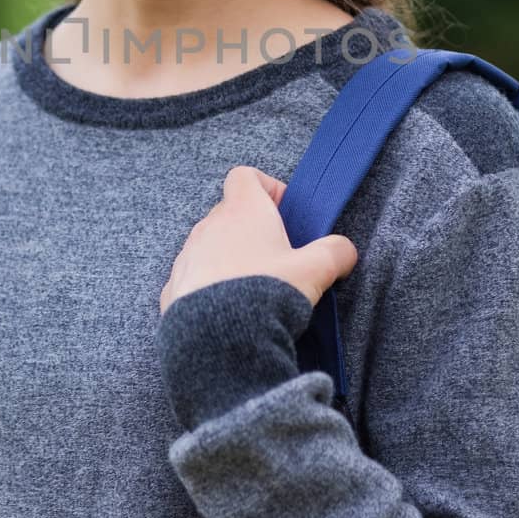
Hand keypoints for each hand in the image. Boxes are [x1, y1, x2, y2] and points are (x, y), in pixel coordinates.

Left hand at [158, 165, 358, 316]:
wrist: (218, 340)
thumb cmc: (266, 293)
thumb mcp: (315, 271)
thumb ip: (335, 253)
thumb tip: (345, 251)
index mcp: (241, 210)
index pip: (246, 176)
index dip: (268, 188)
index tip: (285, 214)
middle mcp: (208, 226)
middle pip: (230, 213)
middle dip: (253, 231)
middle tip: (278, 259)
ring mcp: (187, 257)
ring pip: (210, 247)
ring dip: (230, 259)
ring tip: (254, 290)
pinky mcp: (173, 289)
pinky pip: (194, 279)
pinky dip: (210, 287)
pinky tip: (229, 311)